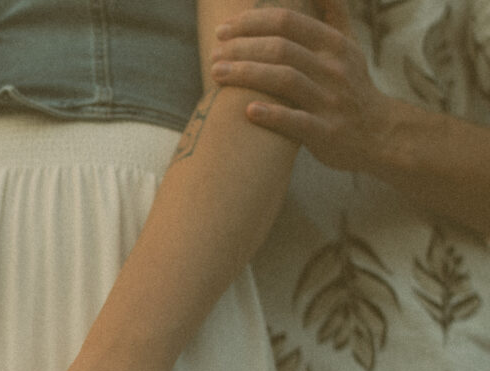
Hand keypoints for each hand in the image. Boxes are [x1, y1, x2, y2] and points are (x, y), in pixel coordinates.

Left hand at [210, 0, 393, 172]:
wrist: (379, 135)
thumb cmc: (353, 89)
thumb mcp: (349, 47)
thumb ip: (333, 14)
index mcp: (334, 44)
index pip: (288, 21)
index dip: (252, 21)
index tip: (223, 30)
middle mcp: (333, 68)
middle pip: (281, 48)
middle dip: (242, 48)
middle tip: (214, 55)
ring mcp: (329, 101)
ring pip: (284, 79)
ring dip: (246, 75)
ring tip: (217, 75)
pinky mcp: (325, 133)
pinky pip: (295, 121)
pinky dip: (271, 114)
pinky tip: (247, 112)